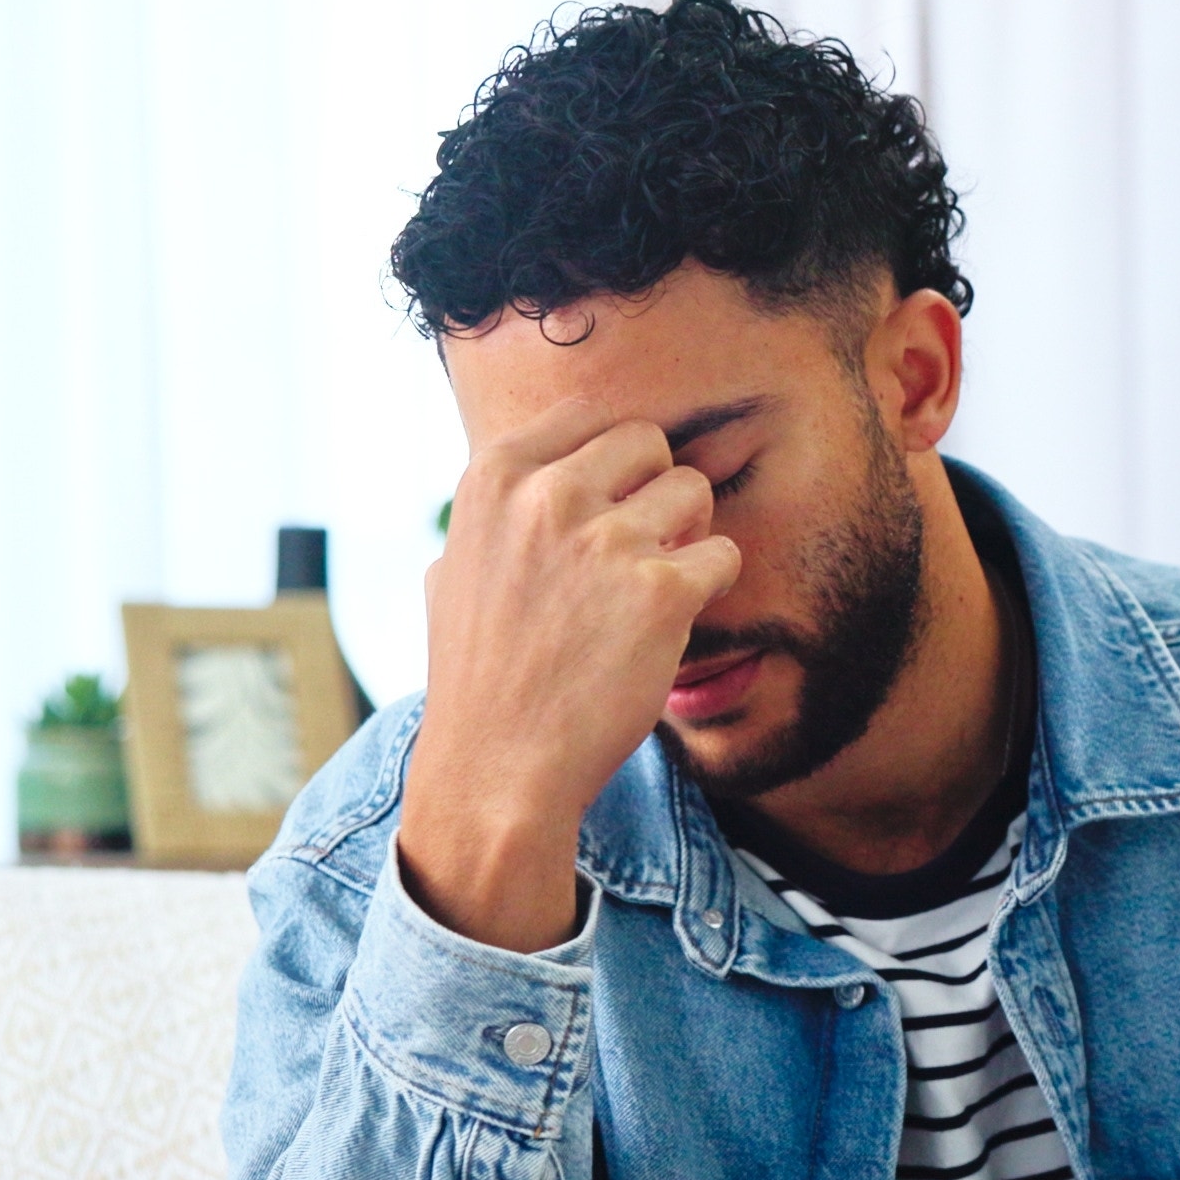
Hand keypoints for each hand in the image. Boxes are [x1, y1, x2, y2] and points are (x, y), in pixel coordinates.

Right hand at [399, 402, 741, 949]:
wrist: (497, 766)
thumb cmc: (480, 676)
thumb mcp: (456, 570)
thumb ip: (500, 514)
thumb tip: (539, 474)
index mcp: (495, 478)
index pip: (587, 414)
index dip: (612, 460)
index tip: (611, 502)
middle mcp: (548, 495)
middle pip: (648, 441)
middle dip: (655, 488)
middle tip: (643, 547)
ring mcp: (605, 541)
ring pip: (693, 490)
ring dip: (689, 534)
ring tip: (656, 586)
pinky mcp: (660, 592)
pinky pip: (723, 554)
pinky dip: (712, 584)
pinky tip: (676, 619)